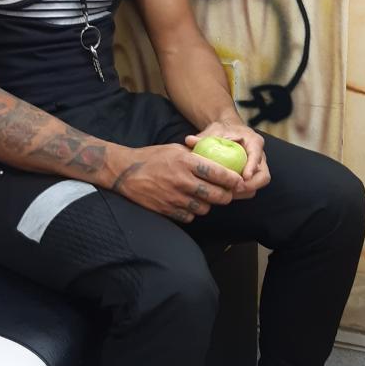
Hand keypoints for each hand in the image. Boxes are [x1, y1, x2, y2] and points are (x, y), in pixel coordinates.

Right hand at [108, 143, 243, 223]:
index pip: (218, 173)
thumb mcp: (175, 149)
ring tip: (204, 197)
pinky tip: (188, 203)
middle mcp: (182, 181)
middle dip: (226, 196)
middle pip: (217, 196)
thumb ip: (196, 155)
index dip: (233, 180)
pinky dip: (192, 212)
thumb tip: (218, 157)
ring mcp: (174, 198)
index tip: (239, 181)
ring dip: (208, 205)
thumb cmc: (152, 157)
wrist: (125, 172)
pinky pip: (190, 217)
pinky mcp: (167, 210)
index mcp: (186, 162)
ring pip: (205, 208)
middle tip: (226, 193)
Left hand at [185, 119, 270, 195]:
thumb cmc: (222, 131)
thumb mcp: (213, 131)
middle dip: (250, 186)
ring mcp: (256, 168)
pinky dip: (239, 193)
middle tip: (233, 189)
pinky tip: (224, 193)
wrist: (228, 133)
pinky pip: (249, 189)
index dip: (252, 167)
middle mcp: (259, 156)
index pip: (257, 155)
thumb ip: (202, 137)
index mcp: (253, 142)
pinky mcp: (251, 177)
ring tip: (226, 193)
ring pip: (256, 186)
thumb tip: (189, 140)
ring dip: (243, 192)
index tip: (244, 176)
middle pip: (263, 176)